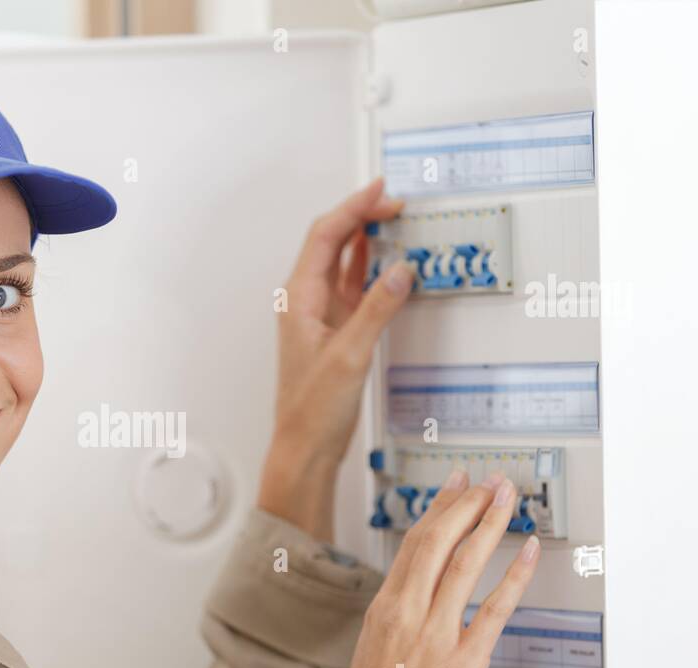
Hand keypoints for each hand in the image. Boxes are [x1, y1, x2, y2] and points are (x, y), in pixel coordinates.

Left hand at [258, 177, 415, 538]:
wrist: (305, 447)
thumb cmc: (313, 410)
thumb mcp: (349, 356)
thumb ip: (376, 310)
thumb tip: (400, 270)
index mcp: (298, 299)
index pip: (325, 236)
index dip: (353, 208)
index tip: (381, 190)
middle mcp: (305, 301)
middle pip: (333, 242)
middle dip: (363, 217)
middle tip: (397, 204)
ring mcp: (321, 315)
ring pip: (344, 263)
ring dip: (368, 240)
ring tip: (396, 222)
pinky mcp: (336, 331)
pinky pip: (355, 288)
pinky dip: (374, 271)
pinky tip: (392, 263)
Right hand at [317, 469, 541, 667]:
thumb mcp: (371, 655)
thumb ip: (395, 624)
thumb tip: (415, 607)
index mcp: (384, 610)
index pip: (414, 544)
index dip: (438, 510)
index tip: (454, 487)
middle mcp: (407, 613)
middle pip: (438, 541)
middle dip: (467, 503)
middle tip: (488, 482)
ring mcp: (435, 635)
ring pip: (465, 563)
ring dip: (490, 524)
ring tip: (507, 499)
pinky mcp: (462, 662)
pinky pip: (495, 609)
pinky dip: (514, 576)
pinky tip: (528, 552)